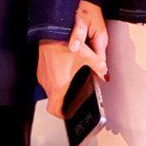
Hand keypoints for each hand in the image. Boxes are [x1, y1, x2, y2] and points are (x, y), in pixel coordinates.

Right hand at [37, 0, 109, 116]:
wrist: (50, 31)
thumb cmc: (64, 43)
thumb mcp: (87, 55)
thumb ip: (99, 66)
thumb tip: (105, 74)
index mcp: (58, 85)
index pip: (55, 109)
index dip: (62, 114)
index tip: (69, 115)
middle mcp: (47, 83)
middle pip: (53, 100)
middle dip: (63, 102)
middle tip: (74, 101)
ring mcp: (42, 76)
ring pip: (50, 89)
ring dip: (59, 90)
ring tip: (72, 86)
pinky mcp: (40, 68)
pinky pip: (48, 80)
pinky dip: (55, 80)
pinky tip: (65, 73)